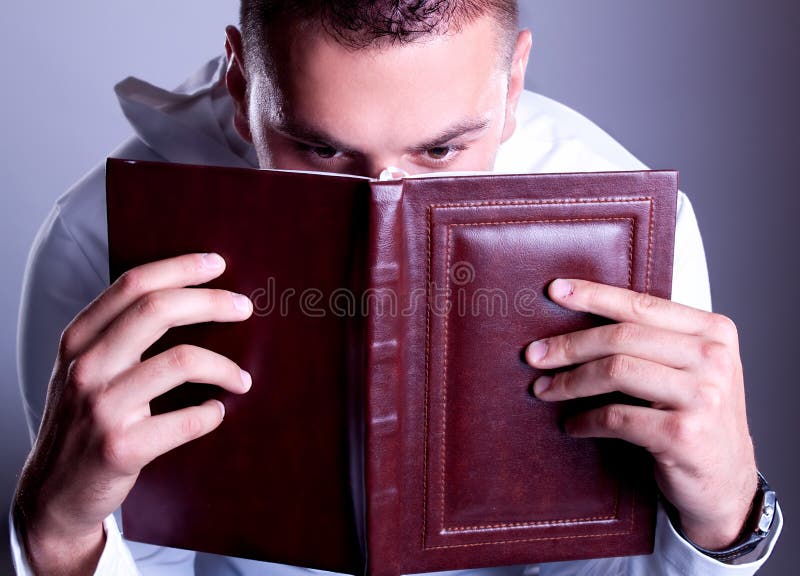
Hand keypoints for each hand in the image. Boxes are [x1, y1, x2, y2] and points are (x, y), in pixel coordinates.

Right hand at [13, 253, 253, 574]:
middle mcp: (86, 367)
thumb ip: (120, 336)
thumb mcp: (86, 371)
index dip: (180, 268)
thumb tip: (188, 299)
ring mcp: (101, 407)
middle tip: (244, 308)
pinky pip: (186, 420)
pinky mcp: (120, 447)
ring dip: (225, 367)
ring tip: (242, 379)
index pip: (132, 285)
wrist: (54, 493)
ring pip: (181, 361)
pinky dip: (211, 414)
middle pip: (157, 310)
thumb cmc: (83, 423)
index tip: (217, 263)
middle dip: (210, 302)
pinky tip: (216, 413)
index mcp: (79, 341)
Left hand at [525, 278, 757, 549]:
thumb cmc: (695, 416)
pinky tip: (572, 425)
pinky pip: (617, 417)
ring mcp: (702, 396)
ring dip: (570, 382)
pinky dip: (586, 420)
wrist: (726, 481)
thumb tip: (578, 316)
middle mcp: (713, 358)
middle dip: (569, 345)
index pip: (641, 304)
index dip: (593, 296)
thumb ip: (652, 340)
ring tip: (544, 390)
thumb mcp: (688, 368)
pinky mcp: (683, 434)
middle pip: (621, 337)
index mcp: (713, 331)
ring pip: (615, 371)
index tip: (554, 291)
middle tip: (534, 355)